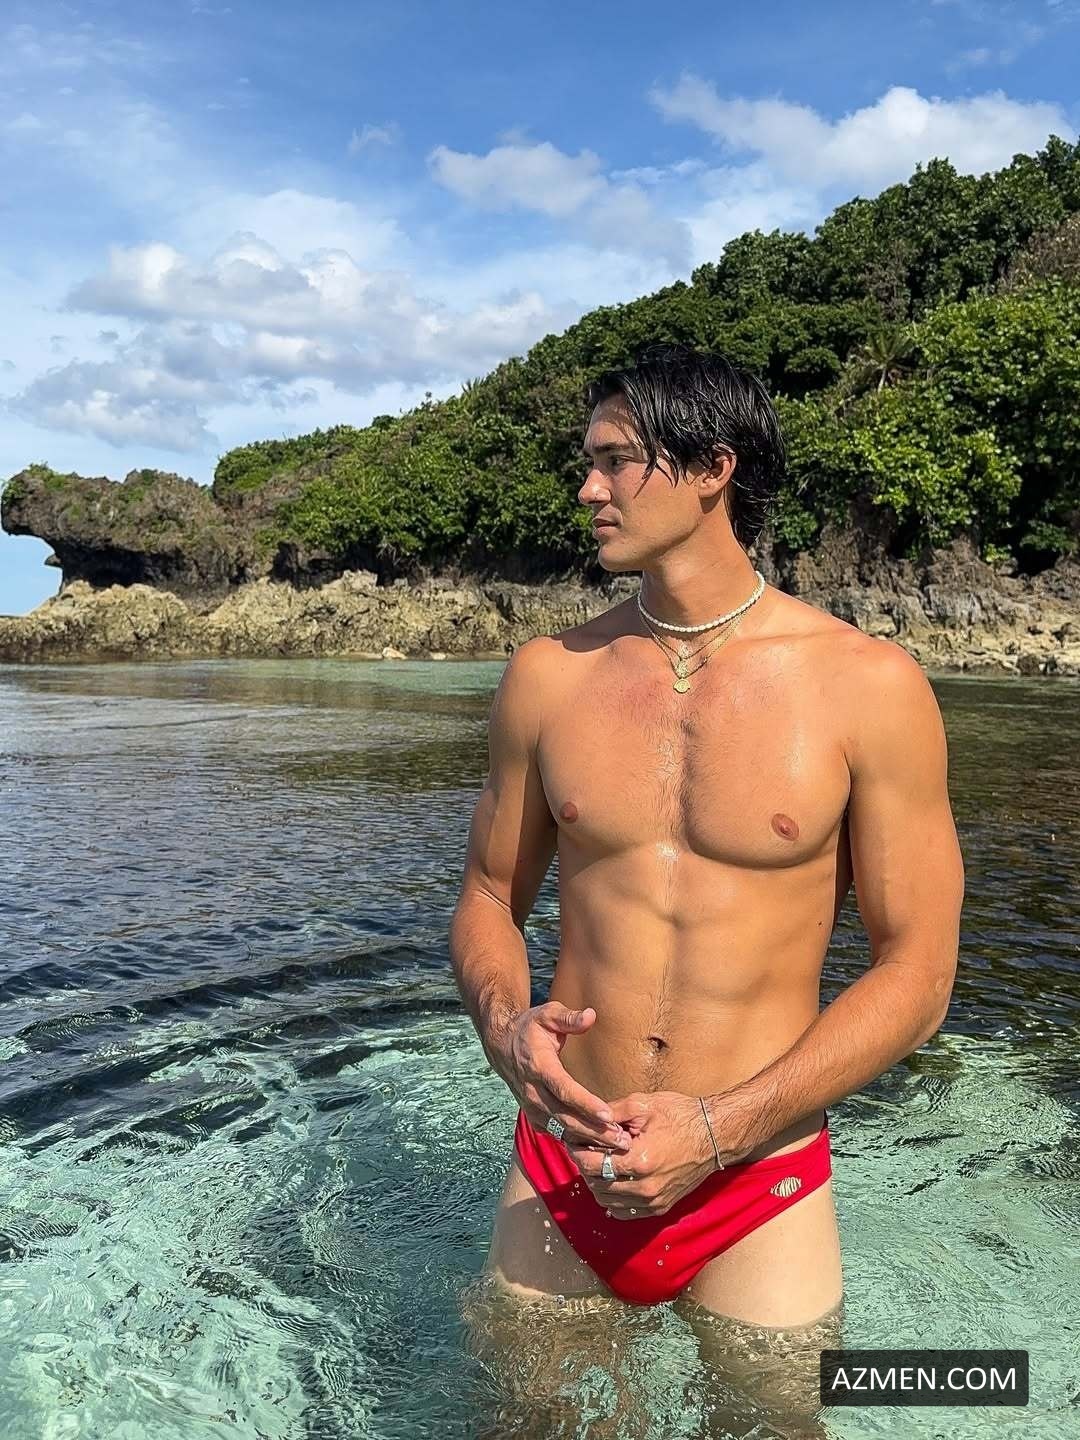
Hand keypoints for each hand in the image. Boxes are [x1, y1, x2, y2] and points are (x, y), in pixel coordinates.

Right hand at [494, 1002, 631, 1150]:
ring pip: (562, 1129)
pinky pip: (556, 1132)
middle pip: (566, 1117)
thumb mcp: (547, 1014)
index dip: (586, 1104)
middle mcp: (534, 1091)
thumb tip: (591, 1016)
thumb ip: (569, 1017)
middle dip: (594, 1130)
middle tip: (622, 1140)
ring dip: (589, 1139)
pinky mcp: (534, 1115)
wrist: (502, 1045)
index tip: (608, 1115)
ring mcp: (532, 1106)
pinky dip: (576, 1140)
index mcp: (539, 1066)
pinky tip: (598, 1145)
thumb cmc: (529, 1028)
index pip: (564, 1089)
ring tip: (617, 1145)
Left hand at [565, 1089, 757, 1218]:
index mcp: (639, 1161)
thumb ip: (611, 1112)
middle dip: (585, 1167)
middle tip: (584, 1149)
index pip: (591, 1165)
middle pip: (596, 1185)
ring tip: (599, 1162)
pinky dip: (613, 1200)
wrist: (714, 1134)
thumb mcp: (643, 1103)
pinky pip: (625, 1212)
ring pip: (607, 1201)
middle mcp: (645, 1187)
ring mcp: (654, 1201)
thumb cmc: (680, 1115)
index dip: (578, 1151)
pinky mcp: (661, 1207)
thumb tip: (585, 1118)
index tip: (574, 1140)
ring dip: (597, 1184)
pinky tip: (612, 1181)